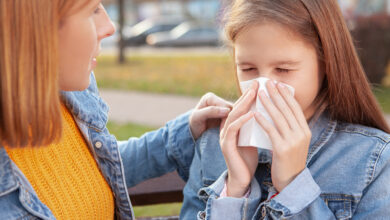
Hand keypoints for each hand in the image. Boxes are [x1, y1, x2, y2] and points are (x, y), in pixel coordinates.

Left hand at [190, 93, 232, 139]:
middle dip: (230, 121)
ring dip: (233, 123)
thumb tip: (227, 110)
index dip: (226, 117)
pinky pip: (236, 119)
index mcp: (210, 97)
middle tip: (227, 132)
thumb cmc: (194, 124)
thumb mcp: (197, 117)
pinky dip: (234, 125)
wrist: (195, 132)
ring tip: (229, 133)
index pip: (225, 106)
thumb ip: (210, 111)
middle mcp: (218, 100)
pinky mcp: (228, 115)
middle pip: (232, 109)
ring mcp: (224, 108)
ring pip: (236, 114)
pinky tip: (232, 132)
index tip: (222, 130)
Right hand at [220, 81, 258, 196]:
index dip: (249, 96)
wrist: (242, 178)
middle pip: (235, 108)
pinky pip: (233, 129)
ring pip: (232, 115)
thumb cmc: (249, 158)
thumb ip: (256, 125)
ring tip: (254, 94)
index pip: (240, 107)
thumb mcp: (253, 137)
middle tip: (257, 84)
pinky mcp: (226, 145)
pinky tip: (252, 114)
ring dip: (243, 104)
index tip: (260, 86)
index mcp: (233, 127)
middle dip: (246, 95)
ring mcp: (225, 137)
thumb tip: (269, 111)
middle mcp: (226, 129)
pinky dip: (242, 120)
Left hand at [254, 80, 310, 191]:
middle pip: (287, 110)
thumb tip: (278, 111)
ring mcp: (293, 141)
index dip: (286, 95)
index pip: (295, 108)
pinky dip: (263, 121)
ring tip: (260, 93)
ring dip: (268, 103)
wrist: (290, 181)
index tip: (278, 84)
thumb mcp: (293, 142)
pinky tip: (255, 113)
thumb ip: (289, 128)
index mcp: (305, 130)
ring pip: (279, 118)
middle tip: (267, 82)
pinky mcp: (282, 149)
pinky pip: (271, 131)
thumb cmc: (288, 160)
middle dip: (277, 94)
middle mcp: (302, 134)